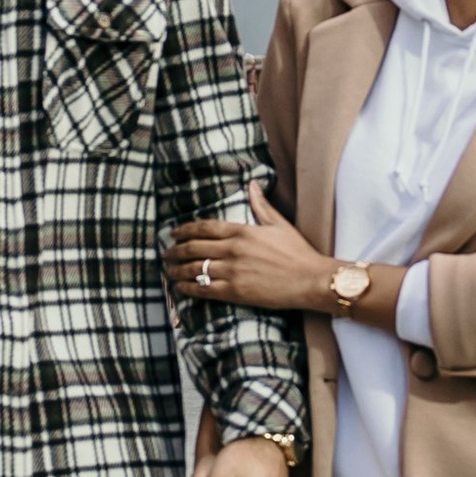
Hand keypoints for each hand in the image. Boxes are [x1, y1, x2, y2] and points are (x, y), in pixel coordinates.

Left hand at [165, 178, 339, 314]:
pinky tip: (180, 288)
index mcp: (242, 231)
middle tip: (165, 254)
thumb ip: (261, 205)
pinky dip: (188, 288)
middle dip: (175, 251)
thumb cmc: (298, 252)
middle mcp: (233, 250)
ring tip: (168, 272)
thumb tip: (252, 184)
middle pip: (194, 248)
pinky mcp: (235, 291)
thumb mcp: (279, 224)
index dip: (185, 230)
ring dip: (177, 270)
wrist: (311, 280)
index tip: (173, 233)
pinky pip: (204, 289)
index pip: (205, 227)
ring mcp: (232, 271)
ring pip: (195, 268)